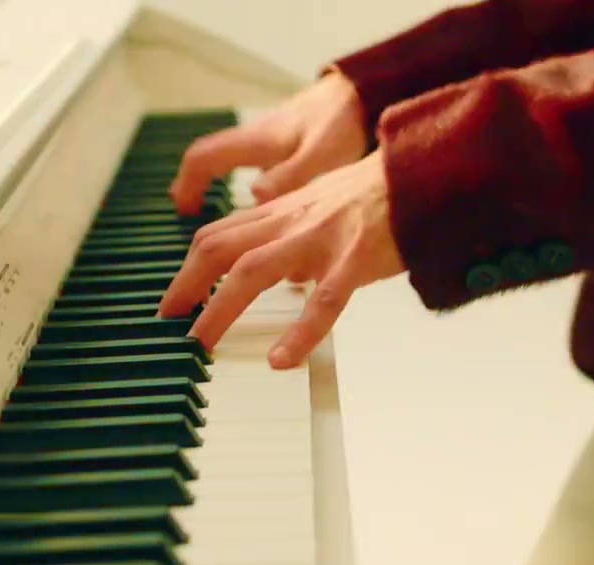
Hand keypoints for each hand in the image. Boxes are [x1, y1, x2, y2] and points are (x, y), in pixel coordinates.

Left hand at [159, 151, 403, 367]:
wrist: (422, 176)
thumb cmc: (375, 197)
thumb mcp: (321, 210)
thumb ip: (295, 238)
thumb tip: (283, 277)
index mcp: (282, 212)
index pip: (218, 235)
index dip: (187, 269)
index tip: (172, 303)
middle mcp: (291, 222)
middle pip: (219, 249)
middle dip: (187, 287)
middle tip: (171, 325)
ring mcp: (320, 239)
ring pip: (253, 270)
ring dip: (220, 309)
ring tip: (204, 345)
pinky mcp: (354, 259)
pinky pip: (322, 301)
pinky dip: (299, 333)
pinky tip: (282, 360)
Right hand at [169, 73, 366, 213]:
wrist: (364, 91)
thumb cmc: (342, 123)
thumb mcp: (319, 155)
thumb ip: (289, 177)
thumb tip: (255, 197)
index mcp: (257, 140)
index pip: (203, 156)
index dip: (187, 184)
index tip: (185, 210)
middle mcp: (257, 137)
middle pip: (210, 157)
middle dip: (195, 185)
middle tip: (192, 215)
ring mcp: (271, 138)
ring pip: (232, 160)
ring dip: (219, 184)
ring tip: (223, 222)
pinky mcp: (288, 141)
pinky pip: (255, 162)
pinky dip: (247, 183)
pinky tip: (263, 206)